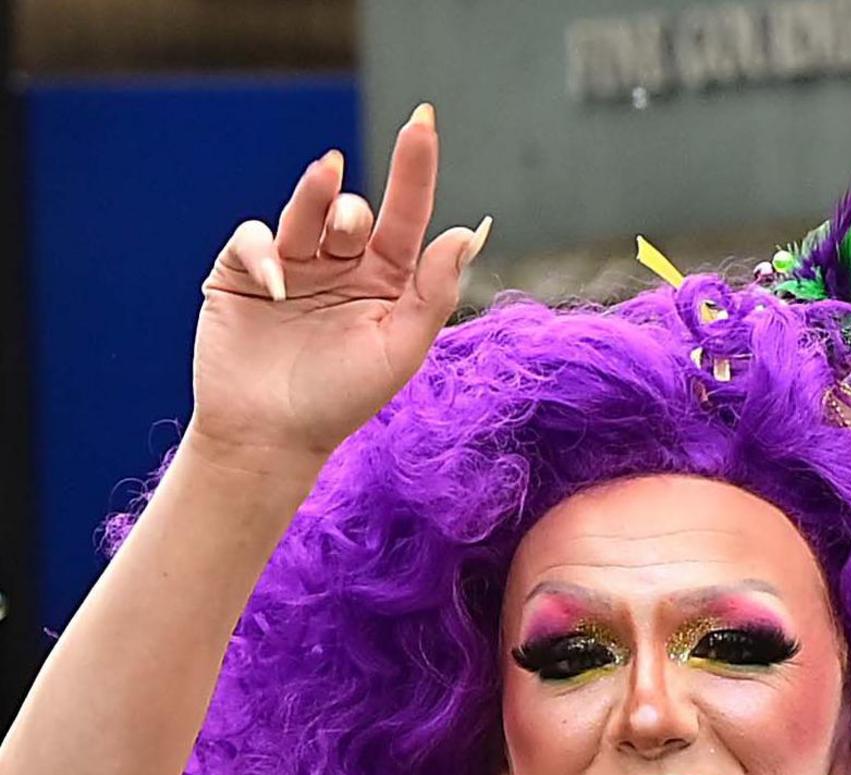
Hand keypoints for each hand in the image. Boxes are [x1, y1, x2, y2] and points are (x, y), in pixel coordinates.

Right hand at [190, 104, 487, 470]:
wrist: (271, 438)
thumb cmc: (343, 400)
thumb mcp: (400, 349)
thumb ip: (433, 291)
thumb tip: (467, 231)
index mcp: (387, 282)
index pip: (406, 215)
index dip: (414, 168)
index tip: (422, 122)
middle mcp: (341, 267)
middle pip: (352, 210)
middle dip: (353, 206)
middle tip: (352, 228)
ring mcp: (292, 267)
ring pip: (305, 209)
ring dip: (315, 195)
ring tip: (324, 181)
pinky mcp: (243, 274)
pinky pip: (255, 238)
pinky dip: (265, 250)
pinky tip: (276, 283)